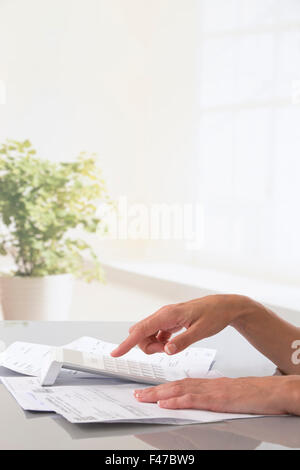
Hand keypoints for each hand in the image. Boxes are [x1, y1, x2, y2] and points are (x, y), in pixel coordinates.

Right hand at [111, 294, 252, 356]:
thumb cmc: (214, 315)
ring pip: (148, 334)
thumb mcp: (201, 331)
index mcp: (168, 314)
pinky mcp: (170, 321)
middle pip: (141, 333)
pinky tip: (173, 343)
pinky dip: (161, 342)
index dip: (127, 343)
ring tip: (174, 346)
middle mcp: (164, 314)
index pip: (141, 330)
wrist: (223, 306)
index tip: (116, 353)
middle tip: (169, 349)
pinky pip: (157, 333)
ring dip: (155, 345)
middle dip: (148, 346)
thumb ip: (182, 341)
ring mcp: (166, 317)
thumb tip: (166, 350)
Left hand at [134, 376, 299, 415]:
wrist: (268, 391)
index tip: (149, 391)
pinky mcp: (217, 399)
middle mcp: (206, 385)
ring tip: (144, 398)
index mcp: (207, 384)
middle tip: (138, 394)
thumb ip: (210, 396)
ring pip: (180, 391)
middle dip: (154, 391)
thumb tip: (195, 400)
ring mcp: (211, 391)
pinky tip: (166, 403)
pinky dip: (177, 401)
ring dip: (159, 394)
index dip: (162, 388)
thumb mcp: (226, 394)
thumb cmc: (250, 394)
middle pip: (175, 386)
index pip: (180, 384)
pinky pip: (193, 400)